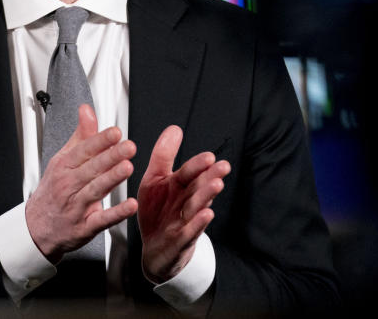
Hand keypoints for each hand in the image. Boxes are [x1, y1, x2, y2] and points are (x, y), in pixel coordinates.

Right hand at [25, 104, 138, 261]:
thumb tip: (87, 110)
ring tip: (127, 168)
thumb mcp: (63, 159)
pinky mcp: (85, 226)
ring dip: (112, 179)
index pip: (83, 150)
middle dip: (110, 156)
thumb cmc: (54, 190)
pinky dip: (116, 214)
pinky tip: (130, 206)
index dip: (100, 141)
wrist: (36, 227)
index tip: (115, 132)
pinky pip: (101, 220)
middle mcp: (69, 185)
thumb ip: (81, 135)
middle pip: (91, 168)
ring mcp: (76, 206)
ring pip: (95, 190)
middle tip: (128, 146)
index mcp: (64, 166)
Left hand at [137, 125, 230, 283]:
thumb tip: (175, 128)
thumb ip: (164, 155)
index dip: (198, 165)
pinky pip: (189, 232)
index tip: (209, 156)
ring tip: (216, 185)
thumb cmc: (157, 212)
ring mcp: (184, 222)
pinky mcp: (180, 241)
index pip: (189, 173)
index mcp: (179, 187)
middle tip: (223, 167)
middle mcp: (185, 203)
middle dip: (210, 177)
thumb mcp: (154, 180)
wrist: (155, 249)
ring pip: (196, 208)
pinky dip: (197, 224)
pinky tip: (206, 215)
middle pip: (198, 188)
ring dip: (206, 197)